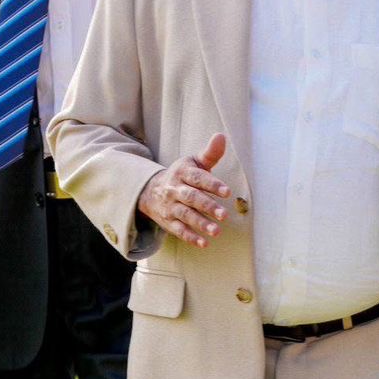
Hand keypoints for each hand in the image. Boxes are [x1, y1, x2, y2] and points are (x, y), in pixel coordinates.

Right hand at [137, 133, 230, 248]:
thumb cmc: (181, 175)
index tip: (227, 191)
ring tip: (217, 231)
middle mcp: (175, 190)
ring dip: (200, 224)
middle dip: (208, 206)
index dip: (212, 184)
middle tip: (224, 215)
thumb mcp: (193, 162)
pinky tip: (204, 243)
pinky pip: (178, 230)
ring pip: (185, 215)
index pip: (198, 178)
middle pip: (191, 198)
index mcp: (182, 173)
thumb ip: (210, 153)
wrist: (150, 190)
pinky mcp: (168, 221)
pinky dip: (190, 237)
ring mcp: (171, 206)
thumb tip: (221, 136)